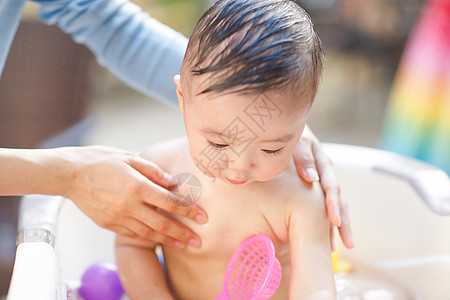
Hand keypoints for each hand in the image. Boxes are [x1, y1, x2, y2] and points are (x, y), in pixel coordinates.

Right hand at [55, 145, 206, 248]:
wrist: (69, 174)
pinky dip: (147, 238)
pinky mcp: (108, 224)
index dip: (188, 211)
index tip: (202, 217)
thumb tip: (172, 182)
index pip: (169, 202)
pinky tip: (158, 241)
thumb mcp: (129, 157)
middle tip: (198, 241)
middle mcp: (129, 205)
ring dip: (167, 240)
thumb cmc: (100, 160)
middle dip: (182, 233)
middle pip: (162, 223)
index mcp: (137, 186)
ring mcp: (118, 216)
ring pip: (148, 233)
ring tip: (183, 245)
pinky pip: (132, 234)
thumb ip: (153, 171)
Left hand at [293, 126, 353, 248]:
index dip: (332, 203)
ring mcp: (324, 178)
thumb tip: (311, 179)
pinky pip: (328, 203)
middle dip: (342, 219)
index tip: (333, 220)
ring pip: (337, 202)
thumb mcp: (296, 142)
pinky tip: (332, 237)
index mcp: (321, 161)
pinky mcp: (319, 183)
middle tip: (347, 241)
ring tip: (346, 244)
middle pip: (338, 198)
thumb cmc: (289, 136)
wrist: (287, 127)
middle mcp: (326, 171)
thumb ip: (302, 158)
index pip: (330, 185)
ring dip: (341, 223)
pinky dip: (331, 219)